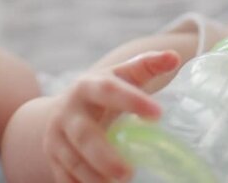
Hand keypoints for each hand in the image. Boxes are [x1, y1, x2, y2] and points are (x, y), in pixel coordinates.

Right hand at [43, 50, 180, 181]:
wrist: (62, 110)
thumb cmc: (104, 92)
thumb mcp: (122, 76)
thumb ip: (146, 66)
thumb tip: (174, 57)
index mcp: (88, 86)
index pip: (109, 91)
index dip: (132, 100)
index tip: (158, 114)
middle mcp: (68, 111)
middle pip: (84, 135)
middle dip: (104, 156)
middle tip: (129, 173)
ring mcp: (56, 137)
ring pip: (72, 161)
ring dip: (94, 178)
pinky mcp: (53, 159)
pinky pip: (64, 178)